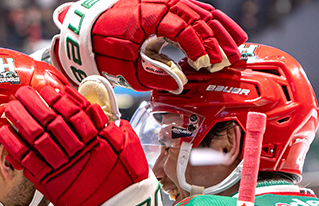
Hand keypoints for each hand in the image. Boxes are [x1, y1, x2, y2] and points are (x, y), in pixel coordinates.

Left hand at [0, 84, 159, 205]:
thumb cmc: (121, 177)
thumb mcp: (122, 141)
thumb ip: (106, 118)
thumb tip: (91, 93)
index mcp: (97, 137)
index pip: (72, 109)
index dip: (56, 97)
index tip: (45, 88)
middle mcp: (78, 150)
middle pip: (50, 120)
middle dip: (32, 104)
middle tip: (21, 93)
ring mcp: (62, 166)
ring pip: (35, 138)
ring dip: (20, 120)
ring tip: (10, 108)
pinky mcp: (48, 182)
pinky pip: (26, 160)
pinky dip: (13, 145)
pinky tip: (5, 133)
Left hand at [51, 0, 246, 92]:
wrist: (81, 30)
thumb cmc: (100, 48)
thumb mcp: (126, 70)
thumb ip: (155, 77)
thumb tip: (181, 84)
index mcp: (149, 16)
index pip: (185, 29)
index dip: (200, 48)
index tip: (209, 65)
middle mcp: (158, 2)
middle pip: (198, 17)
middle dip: (218, 40)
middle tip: (231, 59)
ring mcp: (161, 1)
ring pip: (199, 10)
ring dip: (219, 29)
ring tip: (236, 45)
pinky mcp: (161, 5)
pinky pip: (191, 8)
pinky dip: (208, 20)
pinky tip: (221, 31)